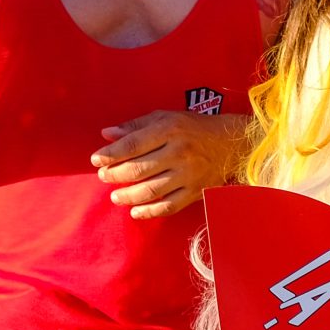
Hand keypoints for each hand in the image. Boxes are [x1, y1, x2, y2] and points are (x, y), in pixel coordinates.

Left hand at [92, 110, 246, 219]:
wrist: (233, 143)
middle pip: (139, 169)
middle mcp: (179, 152)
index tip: (96, 160)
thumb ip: (135, 125)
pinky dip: (149, 212)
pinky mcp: (196, 191)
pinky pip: (168, 206)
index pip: (132, 144)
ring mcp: (188, 174)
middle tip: (103, 177)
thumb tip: (107, 134)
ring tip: (115, 196)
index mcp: (169, 129)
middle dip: (115, 175)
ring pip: (151, 190)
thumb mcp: (166, 117)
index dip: (111, 154)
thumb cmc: (194, 127)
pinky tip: (135, 212)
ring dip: (128, 196)